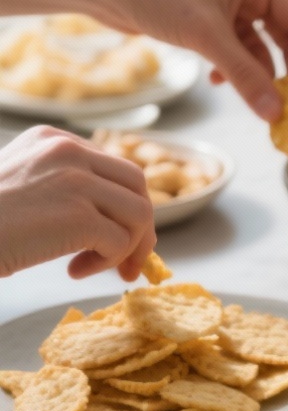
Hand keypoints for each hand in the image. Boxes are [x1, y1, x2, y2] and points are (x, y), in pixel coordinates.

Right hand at [0, 126, 155, 279]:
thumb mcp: (23, 183)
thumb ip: (64, 185)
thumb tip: (115, 219)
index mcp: (54, 140)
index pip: (116, 169)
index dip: (126, 206)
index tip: (118, 236)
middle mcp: (68, 152)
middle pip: (138, 187)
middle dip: (141, 228)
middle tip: (127, 262)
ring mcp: (76, 181)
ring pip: (139, 215)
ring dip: (126, 248)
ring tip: (90, 265)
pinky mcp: (79, 215)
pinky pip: (121, 242)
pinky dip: (106, 262)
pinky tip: (73, 271)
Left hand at [91, 0, 287, 121]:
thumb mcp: (206, 37)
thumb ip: (245, 76)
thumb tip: (276, 113)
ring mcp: (232, 5)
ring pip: (262, 49)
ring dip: (260, 77)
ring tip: (260, 103)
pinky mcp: (212, 21)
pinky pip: (239, 53)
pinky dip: (235, 72)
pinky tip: (218, 82)